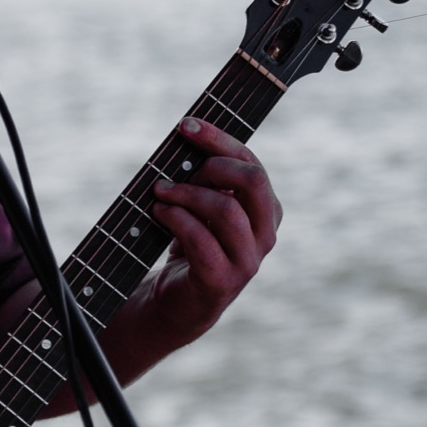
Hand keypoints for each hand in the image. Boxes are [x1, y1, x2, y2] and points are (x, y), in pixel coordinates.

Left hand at [142, 115, 281, 347]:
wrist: (177, 301)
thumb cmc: (190, 245)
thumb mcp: (201, 205)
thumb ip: (205, 176)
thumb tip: (189, 134)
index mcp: (266, 210)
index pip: (252, 163)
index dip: (219, 139)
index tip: (185, 125)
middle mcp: (265, 234)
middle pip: (253, 181)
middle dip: (212, 165)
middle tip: (178, 170)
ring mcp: (248, 260)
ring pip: (226, 210)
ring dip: (187, 194)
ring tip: (160, 192)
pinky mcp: (223, 280)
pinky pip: (203, 240)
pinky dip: (177, 220)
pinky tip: (159, 212)